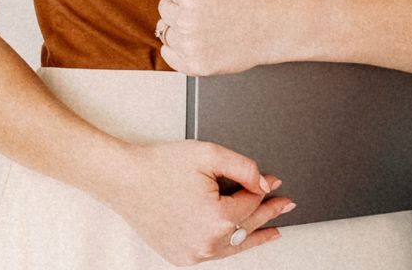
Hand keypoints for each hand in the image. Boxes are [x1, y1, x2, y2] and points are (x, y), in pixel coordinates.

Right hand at [102, 139, 294, 264]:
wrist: (125, 179)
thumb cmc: (163, 165)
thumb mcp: (211, 155)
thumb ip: (244, 168)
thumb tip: (265, 183)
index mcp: (215, 219)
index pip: (251, 204)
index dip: (265, 188)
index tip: (276, 181)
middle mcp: (205, 243)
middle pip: (247, 228)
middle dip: (269, 214)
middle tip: (286, 205)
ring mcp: (191, 254)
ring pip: (233, 246)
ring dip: (254, 235)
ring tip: (273, 230)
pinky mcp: (180, 256)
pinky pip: (214, 253)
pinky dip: (230, 244)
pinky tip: (240, 239)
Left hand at [150, 0, 279, 74]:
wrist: (274, 25)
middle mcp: (187, 22)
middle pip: (163, 7)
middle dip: (181, 4)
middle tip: (210, 5)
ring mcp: (189, 46)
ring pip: (164, 29)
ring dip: (179, 25)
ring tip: (207, 21)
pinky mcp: (193, 65)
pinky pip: (168, 53)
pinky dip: (180, 46)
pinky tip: (202, 38)